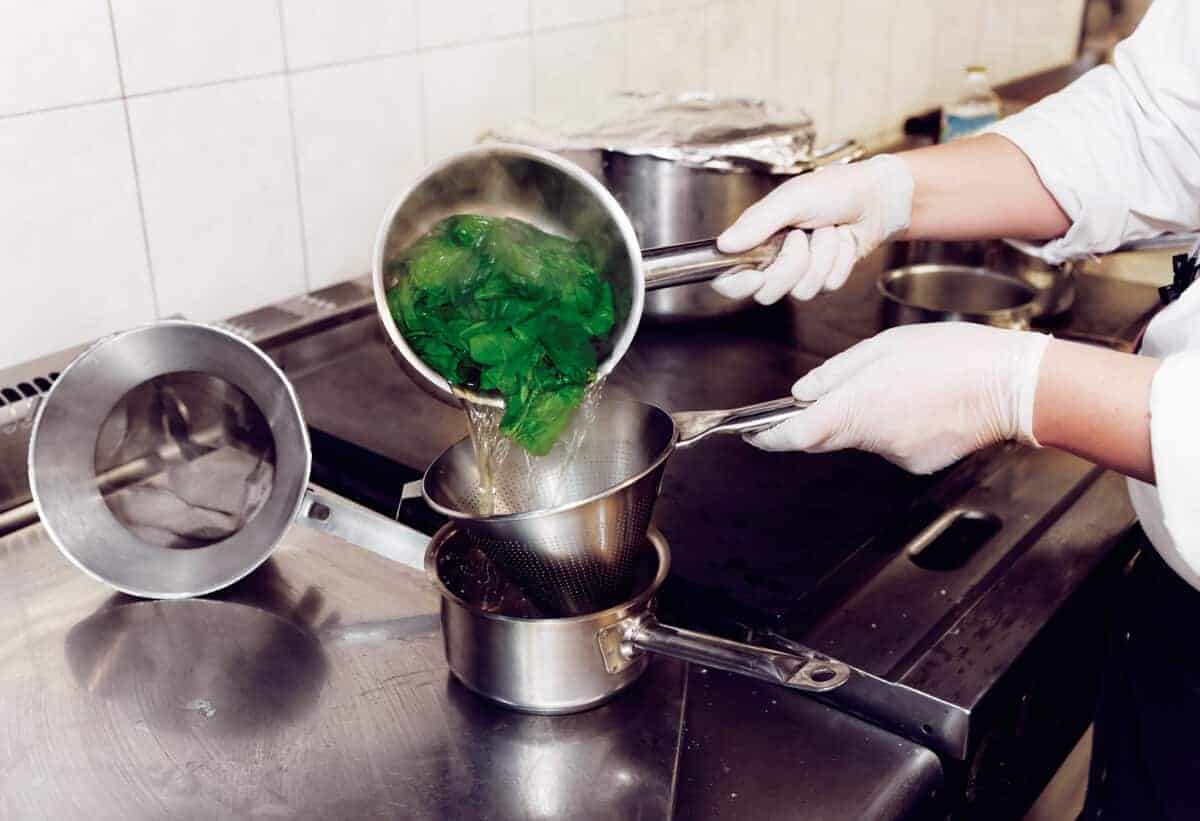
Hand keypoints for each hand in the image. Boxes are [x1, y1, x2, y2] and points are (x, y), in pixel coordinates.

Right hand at [712, 155, 914, 303]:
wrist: (876, 198)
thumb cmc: (833, 190)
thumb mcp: (792, 199)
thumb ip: (757, 222)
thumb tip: (724, 244)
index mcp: (756, 239)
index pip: (728, 278)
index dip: (736, 284)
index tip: (755, 275)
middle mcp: (774, 260)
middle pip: (766, 292)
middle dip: (791, 265)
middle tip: (802, 236)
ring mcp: (800, 272)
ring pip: (801, 291)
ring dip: (822, 257)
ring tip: (828, 232)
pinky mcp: (824, 279)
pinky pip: (827, 286)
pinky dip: (840, 261)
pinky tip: (842, 241)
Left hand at [748, 323, 1050, 473]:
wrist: (1010, 385)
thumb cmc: (951, 355)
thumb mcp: (883, 347)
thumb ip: (836, 373)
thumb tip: (803, 393)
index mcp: (855, 406)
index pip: (795, 434)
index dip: (768, 437)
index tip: (753, 434)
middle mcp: (871, 438)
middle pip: (826, 436)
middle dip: (819, 419)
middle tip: (836, 392)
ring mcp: (895, 454)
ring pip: (861, 437)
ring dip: (865, 416)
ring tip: (902, 385)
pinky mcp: (918, 462)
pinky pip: (891, 445)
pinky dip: (894, 427)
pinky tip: (921, 404)